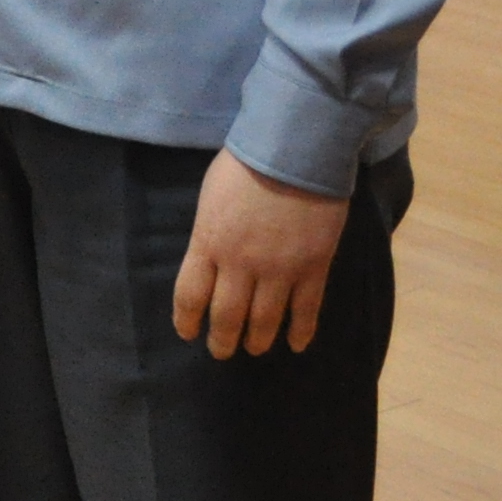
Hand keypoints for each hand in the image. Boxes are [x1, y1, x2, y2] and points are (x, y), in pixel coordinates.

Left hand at [172, 152, 353, 357]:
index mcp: (209, 242)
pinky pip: (306, 310)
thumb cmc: (246, 163)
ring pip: (265, 320)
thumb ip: (210, 233)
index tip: (188, 333)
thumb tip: (210, 257)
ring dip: (257, 340)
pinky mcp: (314, 267)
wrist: (296, 149)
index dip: (187, 320)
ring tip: (254, 349)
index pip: (190, 295)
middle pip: (227, 316)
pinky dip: (300, 331)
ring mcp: (279, 269)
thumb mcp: (210, 197)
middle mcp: (240, 264)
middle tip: (222, 351)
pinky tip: (296, 344)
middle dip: (222, 339)